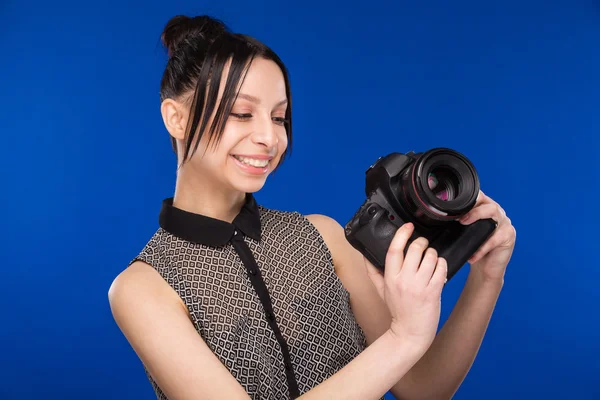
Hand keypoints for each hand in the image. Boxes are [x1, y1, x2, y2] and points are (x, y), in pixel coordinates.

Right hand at [364, 223, 447, 350]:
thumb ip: (373, 271)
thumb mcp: (381, 290)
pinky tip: (439, 267)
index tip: (408, 226)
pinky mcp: (433, 292)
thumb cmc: (397, 310)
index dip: (402, 234)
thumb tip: (365, 254)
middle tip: (423, 244)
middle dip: (422, 242)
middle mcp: (404, 280)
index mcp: (390, 278)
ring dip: (433, 253)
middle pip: (415, 249)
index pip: (394, 250)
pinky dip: (442, 264)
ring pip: (431, 257)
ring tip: (431, 258)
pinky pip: (441, 268)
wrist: (410, 333)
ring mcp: (419, 286)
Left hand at [458, 190, 515, 281]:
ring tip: (464, 227)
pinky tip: (472, 255)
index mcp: (487, 208)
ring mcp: (505, 224)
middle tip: (460, 220)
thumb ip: (460, 220)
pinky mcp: (508, 237)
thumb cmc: (475, 247)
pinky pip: (495, 240)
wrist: (486, 267)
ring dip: (478, 220)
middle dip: (474, 210)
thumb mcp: (467, 231)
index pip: (481, 197)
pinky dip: (481, 248)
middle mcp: (498, 214)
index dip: (469, 199)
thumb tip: (440, 216)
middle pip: (490, 205)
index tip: (455, 207)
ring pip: (495, 216)